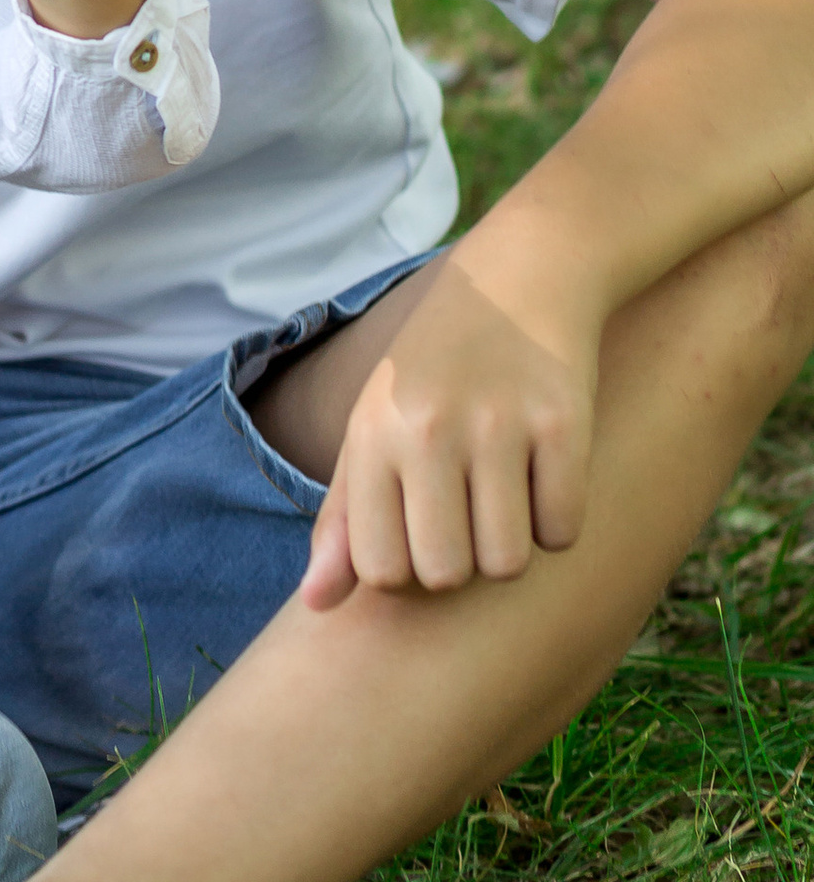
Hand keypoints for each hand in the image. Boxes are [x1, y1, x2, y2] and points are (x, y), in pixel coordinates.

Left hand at [300, 252, 597, 607]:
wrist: (523, 274)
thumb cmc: (433, 370)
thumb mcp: (373, 427)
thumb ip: (344, 519)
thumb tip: (316, 607)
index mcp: (373, 433)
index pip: (380, 569)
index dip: (406, 570)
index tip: (418, 534)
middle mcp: (428, 428)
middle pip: (445, 575)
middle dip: (460, 565)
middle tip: (467, 515)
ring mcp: (498, 424)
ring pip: (507, 564)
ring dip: (511, 548)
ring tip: (505, 495)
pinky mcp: (564, 421)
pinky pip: (563, 531)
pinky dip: (557, 521)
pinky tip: (545, 475)